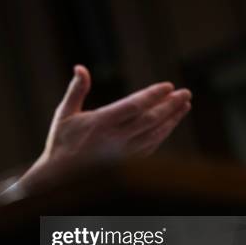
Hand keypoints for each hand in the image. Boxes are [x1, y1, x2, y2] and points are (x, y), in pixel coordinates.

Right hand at [18, 65, 191, 191]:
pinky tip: (170, 125)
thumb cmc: (61, 142)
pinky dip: (163, 135)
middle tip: (186, 93)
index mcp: (100, 123)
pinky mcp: (126, 164)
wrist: (59, 176)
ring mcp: (122, 153)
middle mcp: (114, 138)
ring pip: (154, 134)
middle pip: (150, 119)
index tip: (169, 86)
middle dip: (170, 105)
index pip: (134, 106)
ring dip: (172, 120)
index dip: (153, 95)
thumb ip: (76, 90)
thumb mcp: (64, 114)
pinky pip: (150, 147)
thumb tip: (80, 67)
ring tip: (184, 106)